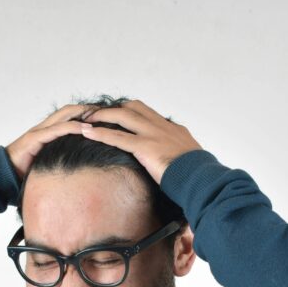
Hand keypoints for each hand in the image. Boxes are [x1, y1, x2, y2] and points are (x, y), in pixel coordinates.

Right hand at [5, 103, 94, 182]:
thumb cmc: (24, 173)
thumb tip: (79, 169)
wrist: (2, 176)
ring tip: (101, 115)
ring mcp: (38, 132)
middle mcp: (43, 128)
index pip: (68, 116)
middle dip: (88, 109)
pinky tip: (86, 128)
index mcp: (47, 132)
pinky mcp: (34, 139)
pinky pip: (57, 129)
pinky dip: (73, 127)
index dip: (85, 113)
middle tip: (107, 110)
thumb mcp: (47, 164)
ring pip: (64, 116)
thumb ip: (60, 160)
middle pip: (69, 111)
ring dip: (83, 114)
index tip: (103, 115)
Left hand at [78, 99, 202, 184]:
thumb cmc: (197, 177)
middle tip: (97, 112)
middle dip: (114, 108)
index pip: (148, 113)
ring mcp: (153, 134)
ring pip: (122, 116)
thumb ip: (177, 158)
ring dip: (102, 115)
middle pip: (134, 107)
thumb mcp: (189, 161)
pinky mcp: (145, 147)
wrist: (201, 179)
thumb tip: (173, 167)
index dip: (131, 111)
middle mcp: (162, 127)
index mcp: (173, 130)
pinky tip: (87, 133)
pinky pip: (117, 136)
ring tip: (86, 118)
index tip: (118, 113)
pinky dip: (100, 133)